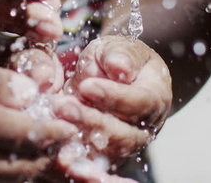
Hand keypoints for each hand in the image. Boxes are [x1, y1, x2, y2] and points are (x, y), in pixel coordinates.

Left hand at [7, 37, 171, 181]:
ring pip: (105, 153)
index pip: (138, 103)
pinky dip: (74, 161)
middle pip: (122, 135)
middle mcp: (144, 129)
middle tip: (63, 107)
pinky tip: (56, 154)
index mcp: (155, 98)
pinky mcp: (103, 157)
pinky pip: (90, 163)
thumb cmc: (118, 58)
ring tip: (55, 127)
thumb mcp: (121, 47)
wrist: (114, 77)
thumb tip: (118, 67)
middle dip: (91, 121)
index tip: (87, 86)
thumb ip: (121, 55)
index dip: (113, 96)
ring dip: (79, 142)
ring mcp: (124, 147)